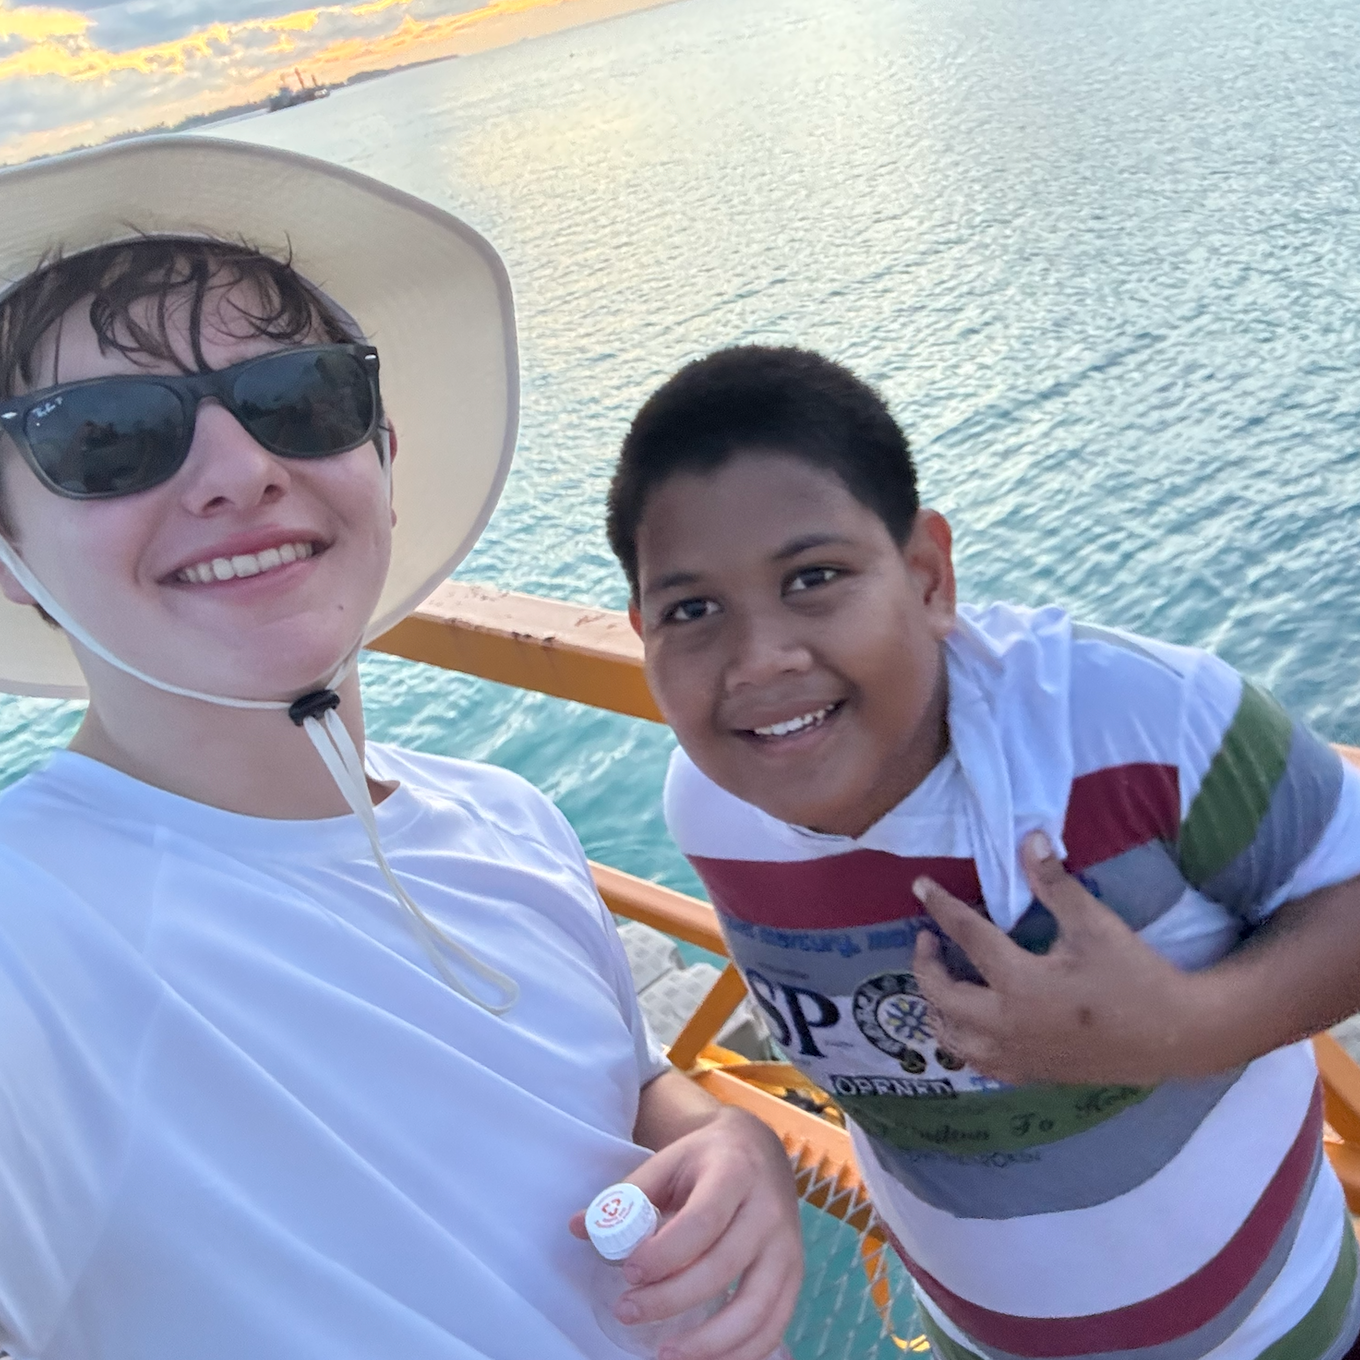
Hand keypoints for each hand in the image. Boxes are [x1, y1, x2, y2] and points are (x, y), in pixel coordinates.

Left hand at [570, 1105, 801, 1359]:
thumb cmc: (704, 1160)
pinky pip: (774, 1326)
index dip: (664, 1254)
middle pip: (722, 1268)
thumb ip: (627, 1196)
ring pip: (755, 1308)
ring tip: (663, 1353)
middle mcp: (768, 1210)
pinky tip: (704, 1359)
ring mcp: (787, 1246)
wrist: (758, 1149)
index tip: (627, 1272)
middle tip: (627, 1312)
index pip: (702, 1222)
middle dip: (671, 1300)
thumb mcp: (667, 1162)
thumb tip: (577, 1228)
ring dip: (708, 1342)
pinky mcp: (794, 1275)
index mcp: (734, 1172)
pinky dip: (742, 1353)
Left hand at [911, 831, 1204, 1085]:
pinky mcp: (1032, 1073)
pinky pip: (979, 1063)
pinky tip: (970, 1024)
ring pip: (952, 1038)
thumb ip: (1054, 883)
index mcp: (1019, 983)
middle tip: (926, 940)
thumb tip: (1030, 838)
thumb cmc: (1134, 976)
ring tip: (939, 983)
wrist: (1176, 1035)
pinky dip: (962, 1041)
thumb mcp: (1093, 923)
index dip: (940, 907)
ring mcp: (1017, 1054)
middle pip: (942, 995)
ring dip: (936, 1008)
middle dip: (926, 965)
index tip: (920, 887)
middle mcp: (1007, 1024)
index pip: (966, 936)